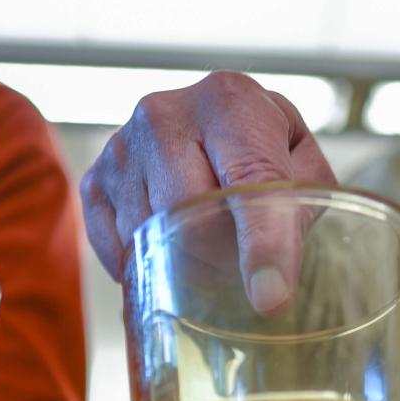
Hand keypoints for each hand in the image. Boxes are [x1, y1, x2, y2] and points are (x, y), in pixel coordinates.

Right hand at [79, 71, 335, 311]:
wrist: (213, 120)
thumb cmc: (264, 144)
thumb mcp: (303, 166)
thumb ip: (298, 212)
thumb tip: (268, 285)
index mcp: (230, 102)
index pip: (249, 180)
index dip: (263, 244)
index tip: (270, 299)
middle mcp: (165, 115)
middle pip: (189, 213)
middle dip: (221, 261)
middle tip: (240, 274)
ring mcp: (123, 148)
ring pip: (151, 238)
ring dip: (184, 266)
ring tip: (209, 252)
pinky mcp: (96, 180)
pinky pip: (117, 249)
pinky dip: (146, 265)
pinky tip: (170, 250)